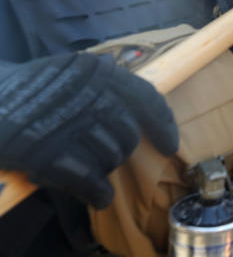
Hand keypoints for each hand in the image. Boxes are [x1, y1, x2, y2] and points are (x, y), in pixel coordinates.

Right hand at [0, 53, 177, 208]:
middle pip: (128, 134)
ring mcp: (69, 125)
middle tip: (104, 155)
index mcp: (97, 72)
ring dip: (103, 169)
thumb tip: (139, 101)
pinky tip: (98, 196)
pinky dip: (98, 192)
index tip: (170, 144)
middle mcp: (89, 95)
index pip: (146, 97)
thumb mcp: (68, 71)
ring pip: (111, 157)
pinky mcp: (49, 155)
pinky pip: (92, 181)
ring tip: (86, 167)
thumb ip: (102, 80)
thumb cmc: (28, 91)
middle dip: (120, 150)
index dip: (163, 123)